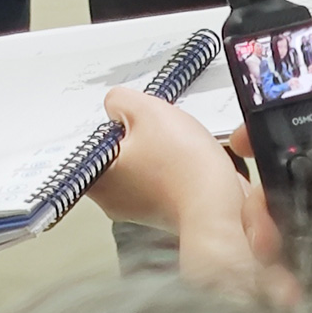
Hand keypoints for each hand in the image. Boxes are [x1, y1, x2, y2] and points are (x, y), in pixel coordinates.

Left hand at [90, 87, 267, 291]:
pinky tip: (188, 160)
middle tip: (155, 128)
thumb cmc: (184, 168)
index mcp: (96, 176)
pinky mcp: (165, 212)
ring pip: (142, 162)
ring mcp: (139, 208)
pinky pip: (163, 178)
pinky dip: (174, 167)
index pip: (90, 139)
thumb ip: (120, 101)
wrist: (221, 209)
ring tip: (176, 145)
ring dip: (159, 149)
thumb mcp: (146, 111)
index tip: (129, 117)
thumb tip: (116, 106)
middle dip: (138, 133)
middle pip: (118, 149)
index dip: (113, 122)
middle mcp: (111, 198)